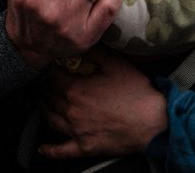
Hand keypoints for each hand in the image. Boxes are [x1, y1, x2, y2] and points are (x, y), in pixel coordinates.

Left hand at [39, 46, 167, 158]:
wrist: (153, 122)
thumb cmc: (136, 92)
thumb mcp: (116, 64)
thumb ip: (96, 52)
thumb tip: (83, 43)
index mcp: (75, 90)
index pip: (53, 78)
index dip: (52, 70)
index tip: (54, 66)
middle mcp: (70, 111)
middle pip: (49, 98)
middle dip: (46, 88)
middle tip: (48, 82)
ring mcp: (76, 131)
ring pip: (50, 120)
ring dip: (44, 109)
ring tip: (44, 103)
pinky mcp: (84, 147)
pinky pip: (60, 151)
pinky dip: (49, 150)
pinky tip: (41, 148)